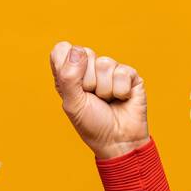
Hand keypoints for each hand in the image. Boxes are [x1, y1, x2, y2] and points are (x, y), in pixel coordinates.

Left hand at [49, 42, 148, 158]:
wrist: (118, 141)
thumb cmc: (92, 124)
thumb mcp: (72, 104)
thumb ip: (68, 77)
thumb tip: (77, 50)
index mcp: (69, 74)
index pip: (61, 50)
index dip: (66, 63)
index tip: (72, 85)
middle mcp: (88, 68)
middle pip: (84, 53)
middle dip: (87, 81)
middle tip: (93, 98)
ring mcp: (110, 70)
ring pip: (104, 63)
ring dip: (104, 89)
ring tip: (107, 100)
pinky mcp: (129, 74)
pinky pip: (122, 72)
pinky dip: (120, 91)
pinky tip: (121, 98)